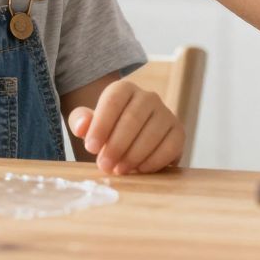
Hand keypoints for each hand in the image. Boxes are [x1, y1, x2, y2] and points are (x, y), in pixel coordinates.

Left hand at [68, 80, 184, 174]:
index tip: (91, 148)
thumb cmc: (108, 130)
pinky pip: (170, 146)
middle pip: (133, 118)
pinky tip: (140, 170)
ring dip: (134, 155)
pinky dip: (154, 161)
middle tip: (104, 165)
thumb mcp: (89, 124)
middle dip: (117, 145)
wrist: (132, 139)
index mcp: (124, 89)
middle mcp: (148, 97)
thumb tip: (81, 127)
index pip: (113, 101)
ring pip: (152, 133)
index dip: (101, 125)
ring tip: (120, 170)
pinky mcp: (178, 132)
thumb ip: (80, 121)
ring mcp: (166, 113)